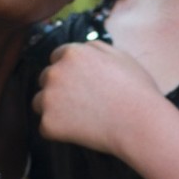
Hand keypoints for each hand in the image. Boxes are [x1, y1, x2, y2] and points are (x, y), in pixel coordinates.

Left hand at [32, 41, 163, 154]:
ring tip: (80, 117)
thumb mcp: (120, 55)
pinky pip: (46, 127)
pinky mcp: (48, 123)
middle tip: (82, 102)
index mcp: (72, 53)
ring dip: (54, 109)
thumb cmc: (135, 89)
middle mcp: (55, 72)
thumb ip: (94, 47)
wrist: (139, 123)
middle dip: (59, 88)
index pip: (56, 58)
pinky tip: (80, 131)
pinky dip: (59, 131)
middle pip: (46, 79)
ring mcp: (49, 98)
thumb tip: (81, 48)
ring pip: (40, 103)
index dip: (69, 71)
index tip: (80, 84)